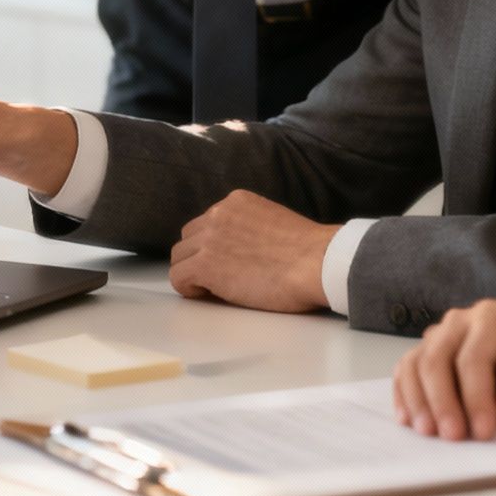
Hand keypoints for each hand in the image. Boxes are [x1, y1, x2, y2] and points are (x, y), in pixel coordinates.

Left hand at [169, 190, 338, 312]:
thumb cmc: (309, 253)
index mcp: (236, 201)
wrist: (317, 263)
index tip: (228, 262)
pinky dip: (189, 289)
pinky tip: (209, 295)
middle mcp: (218, 213)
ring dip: (194, 273)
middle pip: (189, 238)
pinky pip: (178, 278)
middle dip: (200, 257)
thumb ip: (249, 226)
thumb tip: (238, 248)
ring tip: (217, 288)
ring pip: (180, 257)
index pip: (207, 222)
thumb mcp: (273, 221)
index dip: (214, 246)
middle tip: (220, 278)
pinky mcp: (205, 265)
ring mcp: (209, 238)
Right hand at [392, 300, 495, 441]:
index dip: (475, 398)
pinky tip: (408, 419)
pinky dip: (405, 393)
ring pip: (416, 362)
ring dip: (417, 399)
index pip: (473, 358)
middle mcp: (461, 320)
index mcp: (493, 317)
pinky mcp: (432, 349)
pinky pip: (409, 368)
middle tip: (452, 437)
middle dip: (441, 401)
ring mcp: (442, 332)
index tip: (484, 433)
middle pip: (437, 358)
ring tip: (427, 433)